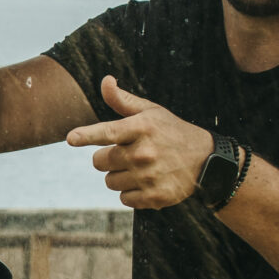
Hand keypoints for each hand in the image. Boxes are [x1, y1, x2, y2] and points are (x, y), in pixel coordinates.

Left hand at [67, 76, 214, 208]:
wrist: (206, 161)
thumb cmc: (171, 131)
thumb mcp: (151, 111)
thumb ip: (123, 100)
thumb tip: (105, 80)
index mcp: (141, 128)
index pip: (109, 132)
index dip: (87, 135)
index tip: (71, 138)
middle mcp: (144, 153)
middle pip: (99, 162)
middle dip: (107, 158)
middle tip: (126, 153)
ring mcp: (149, 177)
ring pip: (109, 181)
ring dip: (118, 176)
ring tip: (139, 168)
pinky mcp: (155, 197)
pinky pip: (124, 198)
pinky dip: (131, 192)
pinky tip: (147, 182)